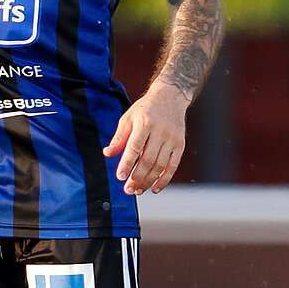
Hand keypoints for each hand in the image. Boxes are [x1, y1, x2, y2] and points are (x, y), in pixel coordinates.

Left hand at [104, 81, 187, 195]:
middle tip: (128, 189)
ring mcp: (172, 139)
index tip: (120, 177)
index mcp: (145, 123)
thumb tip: (108, 153)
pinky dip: (164, 179)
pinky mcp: (180, 145)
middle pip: (148, 159)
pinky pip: (173, 166)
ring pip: (160, 165)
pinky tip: (154, 188)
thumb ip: (119, 137)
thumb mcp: (128, 118)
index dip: (127, 164)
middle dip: (137, 177)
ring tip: (138, 190)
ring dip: (148, 180)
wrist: (170, 97)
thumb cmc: (146, 109)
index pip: (134, 147)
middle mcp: (160, 131)